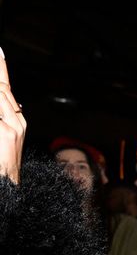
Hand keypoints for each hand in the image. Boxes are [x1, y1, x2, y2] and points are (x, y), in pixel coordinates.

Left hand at [0, 49, 26, 183]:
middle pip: (2, 89)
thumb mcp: (1, 134)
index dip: (1, 68)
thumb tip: (0, 102)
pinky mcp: (7, 132)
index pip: (5, 88)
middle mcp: (17, 121)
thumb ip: (1, 116)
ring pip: (0, 95)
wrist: (7, 186)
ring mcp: (13, 126)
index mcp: (15, 120)